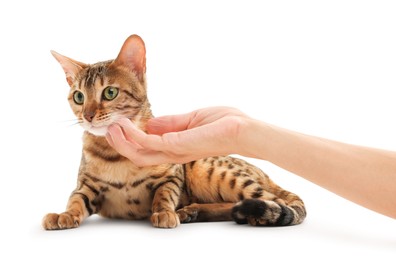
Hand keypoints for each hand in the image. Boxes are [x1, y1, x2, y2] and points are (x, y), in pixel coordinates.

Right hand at [106, 107, 248, 165]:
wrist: (243, 129)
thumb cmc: (225, 123)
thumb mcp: (192, 119)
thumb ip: (171, 122)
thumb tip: (150, 122)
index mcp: (176, 147)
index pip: (147, 147)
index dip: (131, 137)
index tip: (119, 123)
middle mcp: (172, 153)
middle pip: (137, 155)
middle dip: (120, 143)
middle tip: (108, 127)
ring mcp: (174, 151)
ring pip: (137, 153)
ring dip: (120, 141)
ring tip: (110, 126)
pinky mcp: (176, 146)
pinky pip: (146, 143)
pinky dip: (132, 134)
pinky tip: (123, 123)